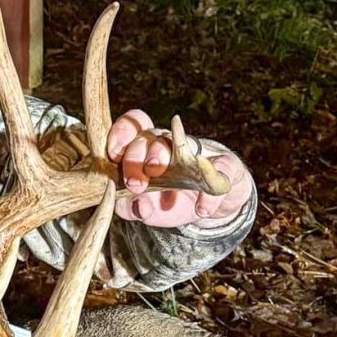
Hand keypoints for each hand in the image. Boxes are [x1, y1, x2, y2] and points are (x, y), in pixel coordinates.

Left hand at [108, 109, 252, 227]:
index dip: (121, 134)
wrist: (205, 205)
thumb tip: (129, 206)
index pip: (131, 128)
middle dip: (138, 157)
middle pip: (149, 136)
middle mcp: (167, 144)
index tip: (113, 154)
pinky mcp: (223, 165)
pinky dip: (210, 193)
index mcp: (142, 150)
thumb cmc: (165, 200)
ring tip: (166, 191)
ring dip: (171, 162)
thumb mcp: (145, 208)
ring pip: (182, 143)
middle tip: (135, 184)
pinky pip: (220, 170)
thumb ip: (130, 208)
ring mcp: (196, 152)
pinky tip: (202, 209)